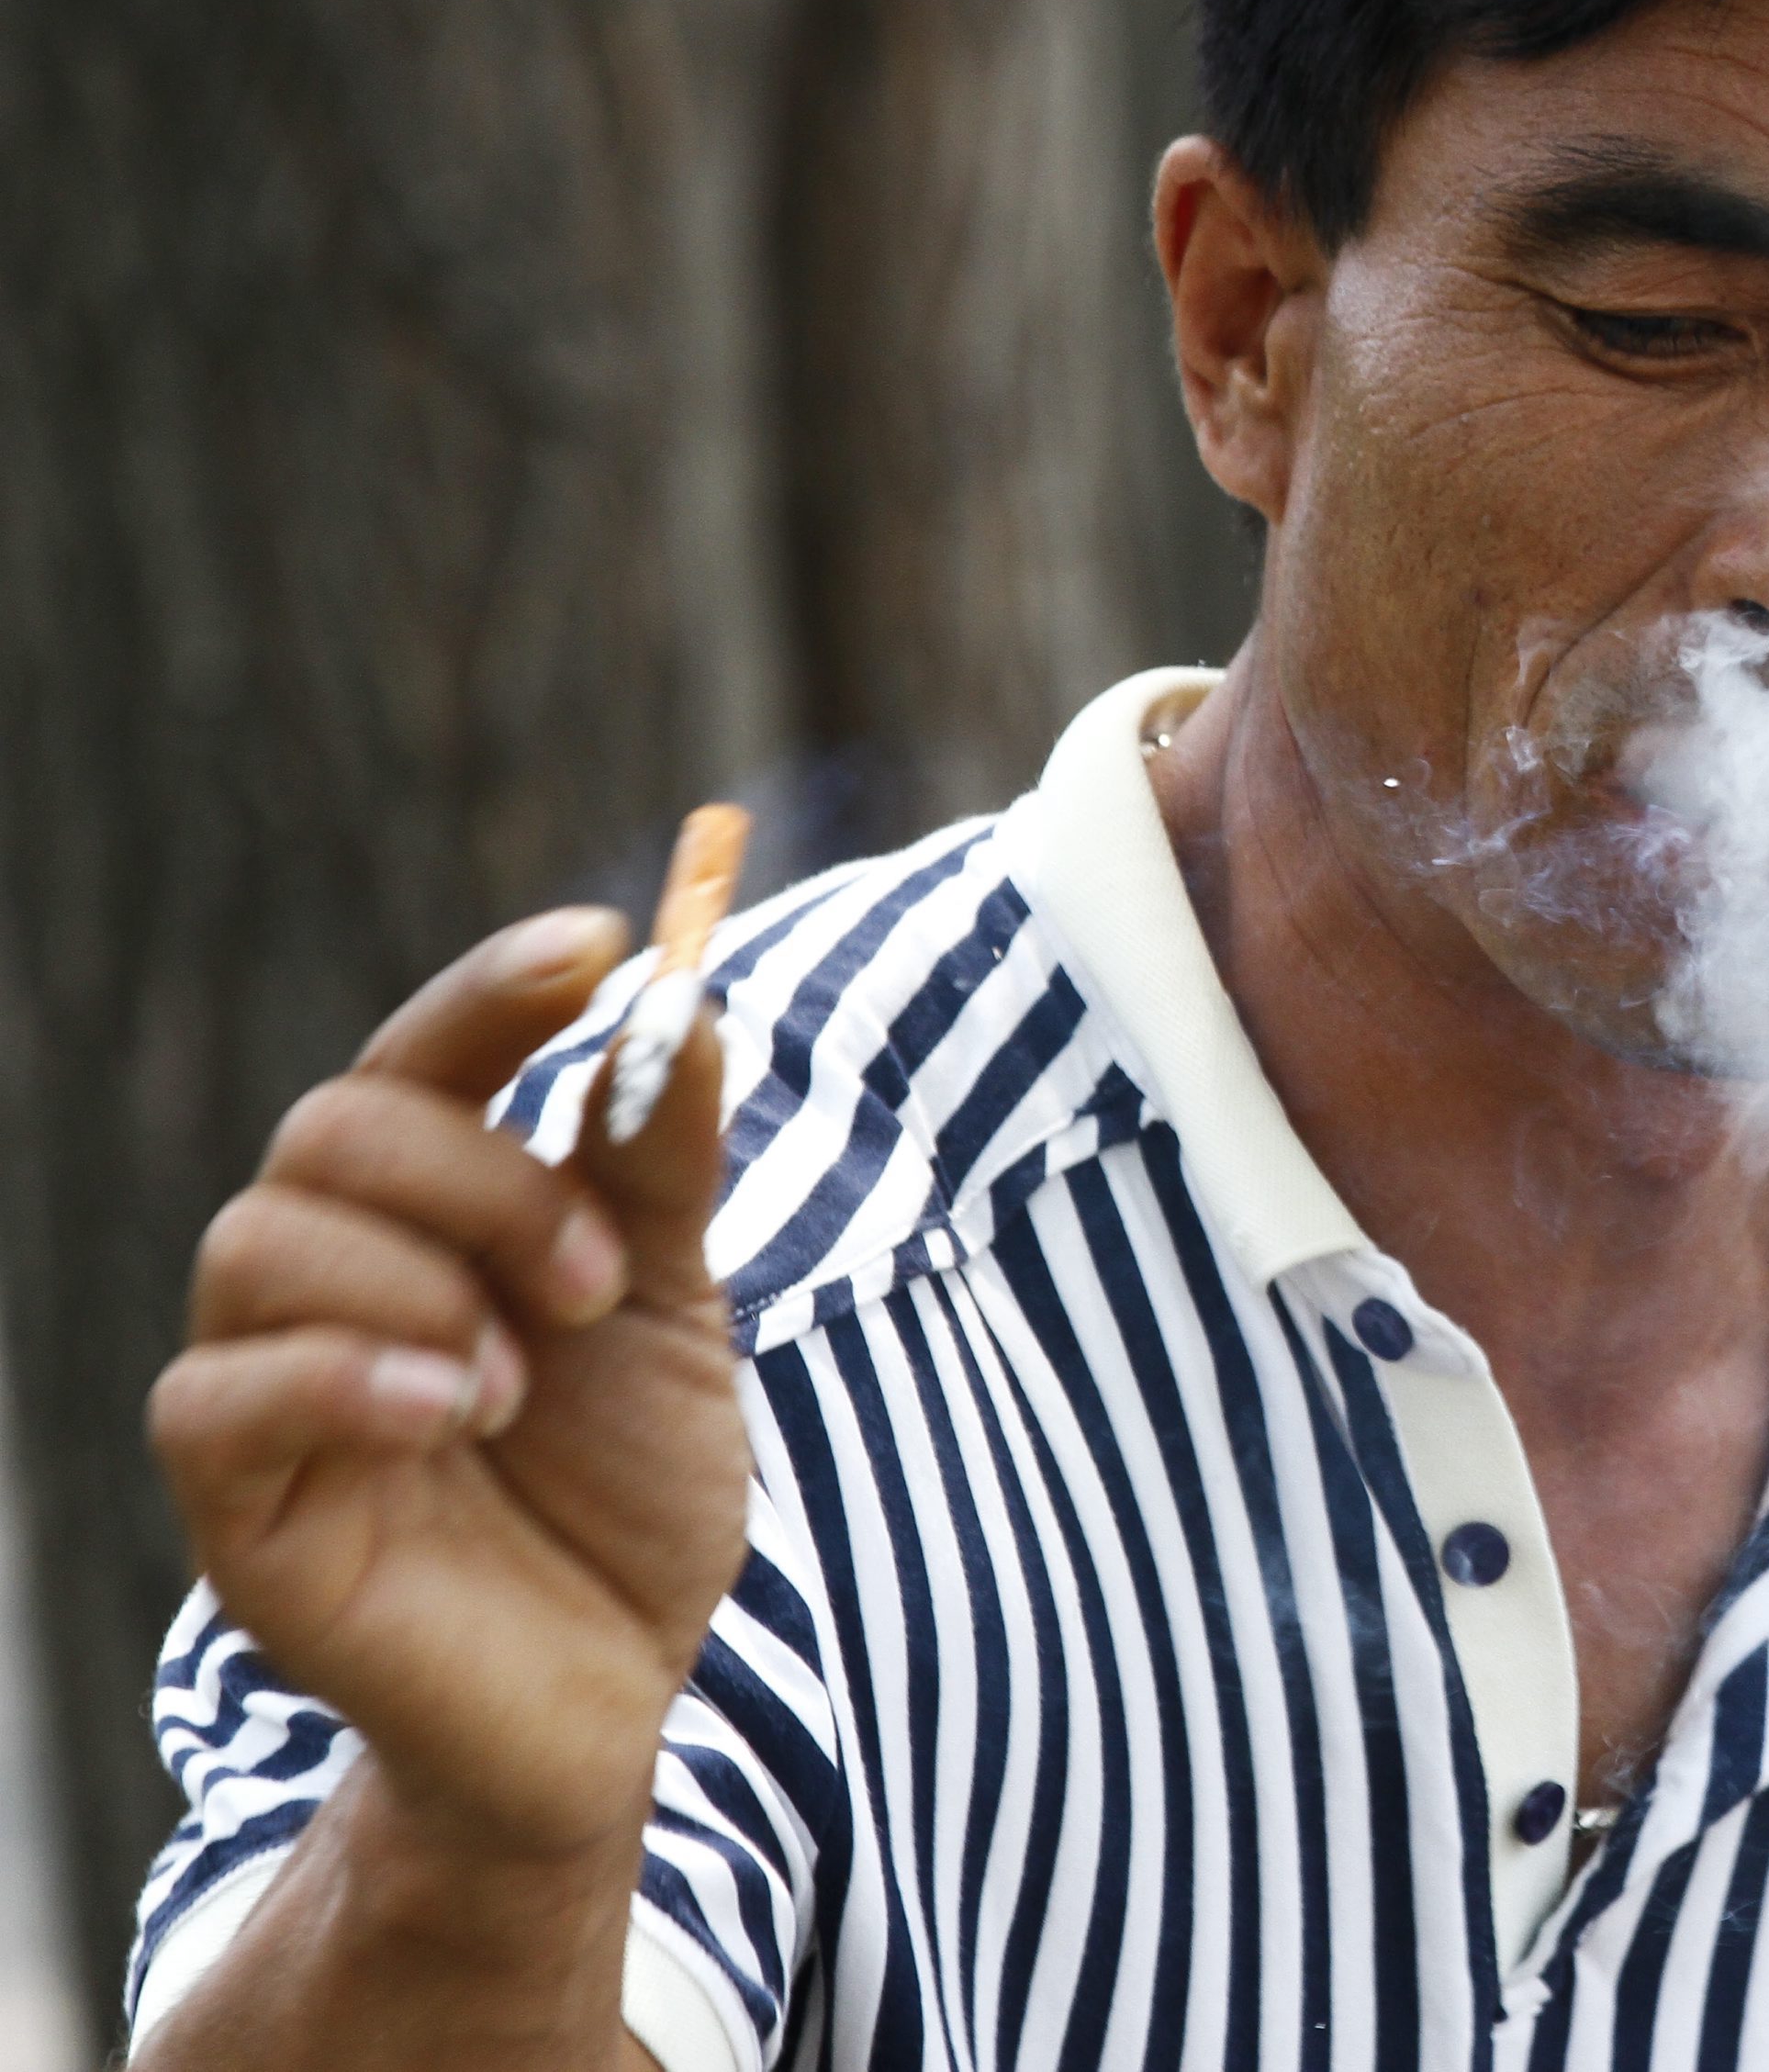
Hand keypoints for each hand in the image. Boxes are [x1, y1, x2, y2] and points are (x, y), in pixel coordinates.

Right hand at [150, 910, 752, 1860]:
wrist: (615, 1692)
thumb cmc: (628, 1493)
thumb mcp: (673, 1312)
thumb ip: (661, 1166)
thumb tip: (684, 998)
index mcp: (440, 1213)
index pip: (428, 1053)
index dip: (495, 987)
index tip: (595, 946)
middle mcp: (336, 1274)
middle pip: (335, 1127)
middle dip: (484, 1179)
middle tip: (596, 1282)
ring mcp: (271, 1385)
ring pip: (261, 1238)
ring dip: (420, 1282)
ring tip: (520, 1386)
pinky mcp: (237, 1505)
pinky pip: (215, 1392)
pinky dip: (343, 1375)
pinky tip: (453, 1412)